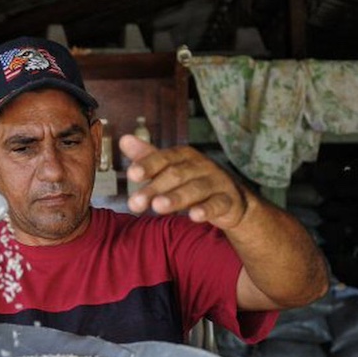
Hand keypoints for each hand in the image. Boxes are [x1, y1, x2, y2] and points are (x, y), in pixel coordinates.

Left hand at [120, 134, 248, 228]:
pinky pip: (218, 204)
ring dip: (176, 198)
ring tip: (157, 207)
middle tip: (134, 203)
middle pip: (176, 175)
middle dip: (155, 188)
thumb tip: (124, 140)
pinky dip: (206, 210)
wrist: (233, 200)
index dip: (148, 164)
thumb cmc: (194, 181)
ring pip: (196, 189)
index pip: (164, 158)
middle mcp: (200, 165)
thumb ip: (149, 158)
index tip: (131, 174)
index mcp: (184, 156)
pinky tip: (194, 216)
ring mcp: (216, 182)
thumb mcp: (171, 169)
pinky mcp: (228, 200)